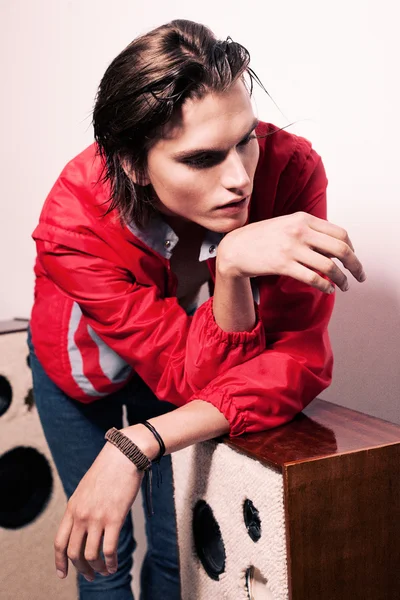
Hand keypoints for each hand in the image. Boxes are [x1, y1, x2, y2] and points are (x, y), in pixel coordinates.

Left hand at [54, 441, 143, 581]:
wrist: (123, 455)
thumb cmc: (108, 469)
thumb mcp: (86, 488)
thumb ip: (81, 507)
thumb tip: (82, 525)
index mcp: (72, 507)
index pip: (59, 542)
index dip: (60, 562)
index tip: (62, 574)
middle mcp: (81, 515)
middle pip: (74, 553)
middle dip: (81, 569)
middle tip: (89, 576)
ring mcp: (97, 518)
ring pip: (91, 555)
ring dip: (97, 569)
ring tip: (105, 571)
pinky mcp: (115, 518)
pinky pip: (109, 550)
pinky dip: (111, 563)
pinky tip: (115, 566)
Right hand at [217, 211, 365, 293]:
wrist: (234, 248)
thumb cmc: (262, 238)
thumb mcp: (287, 224)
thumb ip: (309, 230)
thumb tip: (334, 247)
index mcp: (303, 218)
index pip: (340, 234)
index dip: (352, 249)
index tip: (353, 260)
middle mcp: (299, 231)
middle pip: (340, 249)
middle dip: (355, 265)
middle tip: (360, 276)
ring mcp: (291, 248)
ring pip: (329, 266)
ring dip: (342, 279)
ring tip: (345, 286)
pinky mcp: (282, 264)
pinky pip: (313, 277)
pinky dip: (325, 286)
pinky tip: (328, 290)